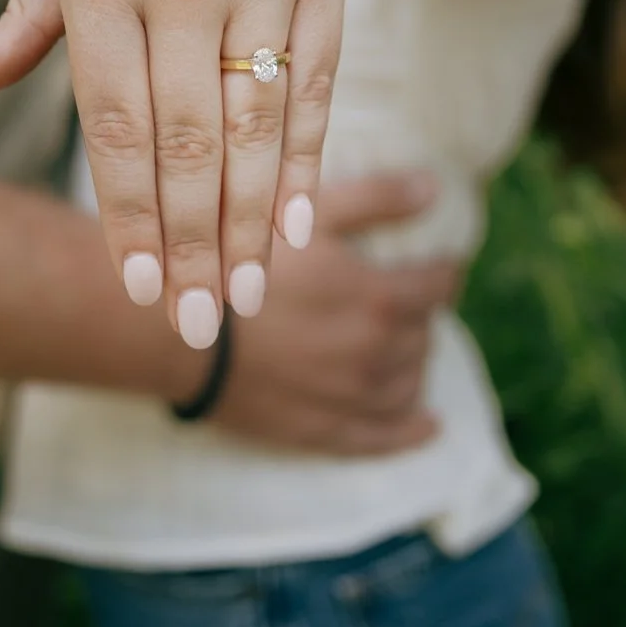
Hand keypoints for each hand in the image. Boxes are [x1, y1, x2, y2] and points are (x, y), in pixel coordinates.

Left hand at [0, 0, 353, 343]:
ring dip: (251, 223)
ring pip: (256, 126)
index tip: (139, 296)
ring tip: (250, 297)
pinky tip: (299, 221)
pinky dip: (308, 159)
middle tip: (199, 329)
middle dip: (192, 245)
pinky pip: (314, 84)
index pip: (112, 127)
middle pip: (187, 143)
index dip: (128, 220)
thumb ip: (25, 16)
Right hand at [212, 174, 460, 453]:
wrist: (181, 332)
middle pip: (422, 333)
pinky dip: (411, 431)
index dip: (443, 271)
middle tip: (410, 300)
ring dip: (416, 361)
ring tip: (409, 347)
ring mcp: (351, 398)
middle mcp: (375, 351)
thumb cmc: (241, 258)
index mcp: (377, 295)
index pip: (436, 285)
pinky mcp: (322, 431)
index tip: (442, 264)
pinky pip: (382, 437)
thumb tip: (435, 189)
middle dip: (422, 314)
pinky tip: (428, 424)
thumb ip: (376, 199)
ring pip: (408, 382)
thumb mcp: (307, 213)